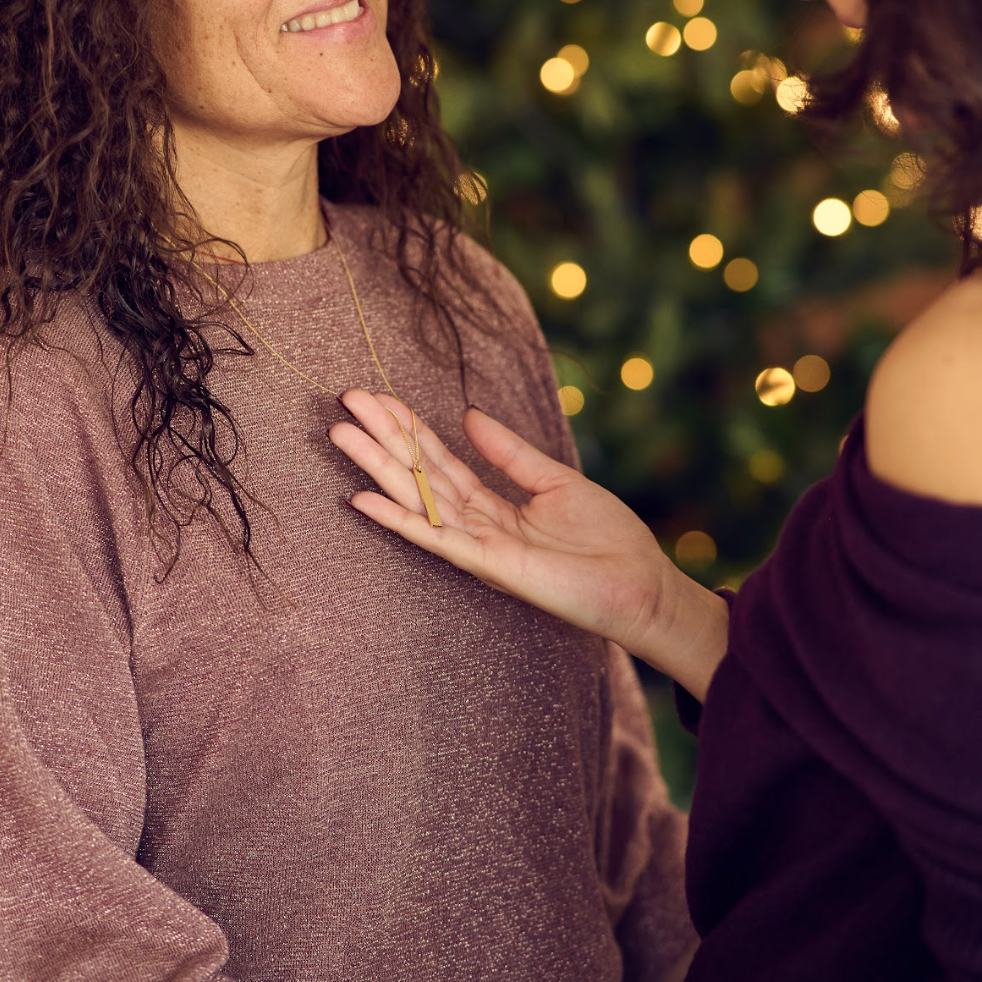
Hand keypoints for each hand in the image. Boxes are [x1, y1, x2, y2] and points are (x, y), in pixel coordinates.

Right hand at [329, 391, 728, 699]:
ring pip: (416, 497)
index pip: (438, 458)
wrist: (640, 584)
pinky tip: (361, 499)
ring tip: (341, 433)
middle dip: (382, 436)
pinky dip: (398, 518)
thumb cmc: (605, 539)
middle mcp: (475, 522)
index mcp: (492, 501)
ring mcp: (477, 543)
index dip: (408, 427)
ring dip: (377, 466)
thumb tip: (468, 415)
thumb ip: (509, 452)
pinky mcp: (487, 563)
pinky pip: (434, 537)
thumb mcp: (555, 481)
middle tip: (346, 401)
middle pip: (417, 472)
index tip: (378, 397)